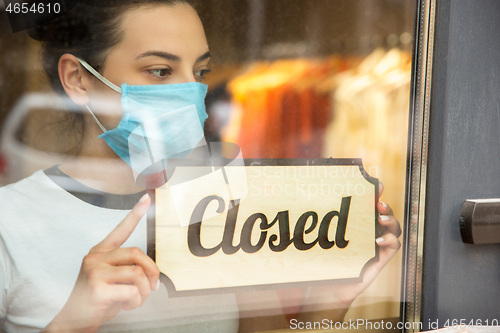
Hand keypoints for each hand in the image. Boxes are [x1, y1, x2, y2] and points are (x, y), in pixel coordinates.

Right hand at [43, 194, 159, 332]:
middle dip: (152, 271)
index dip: (135, 214)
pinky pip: (132, 290)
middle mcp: (95, 258)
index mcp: (100, 252)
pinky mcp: (97, 288)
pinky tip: (126, 305)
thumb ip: (128, 270)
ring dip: (144, 291)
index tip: (146, 198)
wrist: (74, 321)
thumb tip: (153, 274)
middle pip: (137, 253)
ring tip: (135, 300)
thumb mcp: (112, 280)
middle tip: (153, 286)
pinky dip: (136, 301)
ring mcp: (95, 271)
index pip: (120, 230)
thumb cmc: (97, 300)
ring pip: (137, 273)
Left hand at [298, 182, 401, 319]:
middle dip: (385, 205)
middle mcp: (369, 229)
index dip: (375, 191)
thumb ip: (315, 224)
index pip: (369, 202)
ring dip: (390, 219)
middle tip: (378, 203)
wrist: (329, 286)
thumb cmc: (324, 261)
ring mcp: (376, 243)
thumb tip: (300, 202)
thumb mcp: (318, 238)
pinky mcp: (381, 257)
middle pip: (385, 212)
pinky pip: (395, 245)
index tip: (376, 184)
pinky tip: (377, 240)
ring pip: (393, 226)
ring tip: (379, 219)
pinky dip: (390, 239)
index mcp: (357, 221)